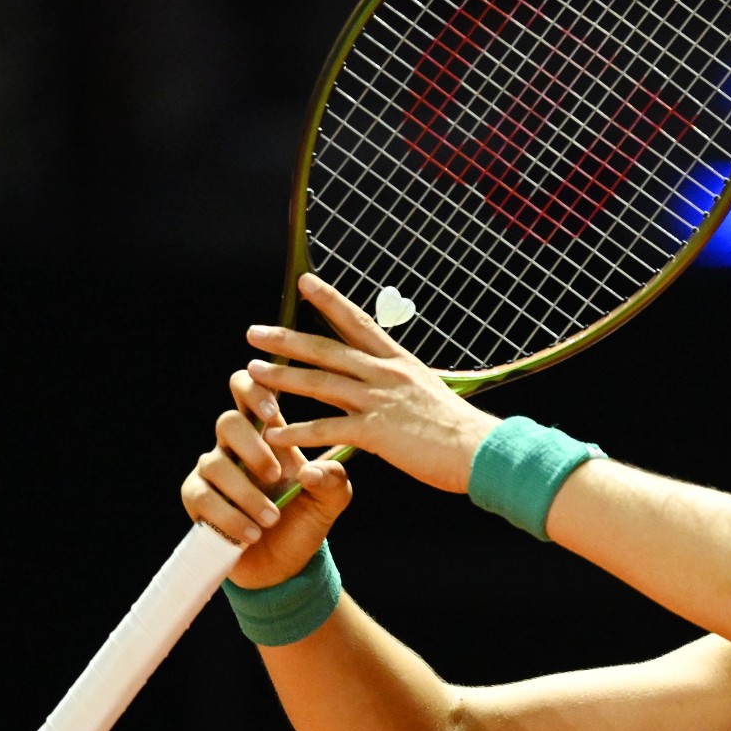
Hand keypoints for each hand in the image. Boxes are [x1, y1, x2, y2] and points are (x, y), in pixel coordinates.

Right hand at [180, 369, 353, 589]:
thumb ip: (333, 480)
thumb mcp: (331, 498)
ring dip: (246, 493)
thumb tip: (311, 472)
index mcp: (269, 433)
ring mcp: (212, 470)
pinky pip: (202, 497)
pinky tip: (253, 533)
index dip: (255, 389)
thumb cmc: (306, 518)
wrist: (285, 563)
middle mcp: (236, 446)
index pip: (249, 391)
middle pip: (227, 421)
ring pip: (214, 463)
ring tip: (272, 518)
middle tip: (276, 474)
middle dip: (252, 446)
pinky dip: (230, 516)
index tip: (272, 410)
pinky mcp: (197, 498)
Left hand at [243, 273, 496, 493]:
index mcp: (399, 362)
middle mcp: (386, 374)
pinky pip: (328, 429)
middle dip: (288, 339)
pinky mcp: (376, 432)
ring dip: (283, 377)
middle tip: (254, 332)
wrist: (479, 449)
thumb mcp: (430, 392)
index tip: (305, 282)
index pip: (358, 323)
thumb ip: (404, 385)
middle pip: (328, 349)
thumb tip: (393, 382)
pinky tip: (274, 437)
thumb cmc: (460, 429)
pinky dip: (298, 434)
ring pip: (320, 384)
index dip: (329, 300)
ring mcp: (379, 401)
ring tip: (251, 373)